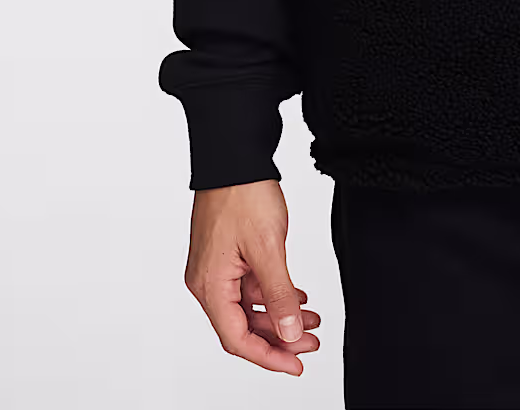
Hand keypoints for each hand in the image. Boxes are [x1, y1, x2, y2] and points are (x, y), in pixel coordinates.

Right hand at [183, 178, 322, 374]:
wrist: (234, 155)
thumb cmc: (242, 194)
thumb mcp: (268, 249)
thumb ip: (279, 295)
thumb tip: (290, 333)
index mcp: (210, 285)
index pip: (237, 338)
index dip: (268, 356)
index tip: (296, 364)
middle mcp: (208, 281)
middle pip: (243, 326)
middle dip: (279, 338)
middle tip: (311, 342)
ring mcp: (217, 267)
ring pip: (249, 306)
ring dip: (280, 314)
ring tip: (311, 320)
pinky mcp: (227, 254)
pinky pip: (250, 285)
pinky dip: (274, 293)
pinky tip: (297, 294)